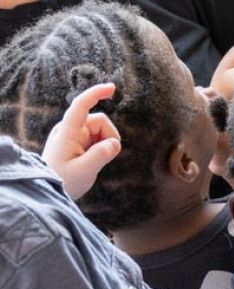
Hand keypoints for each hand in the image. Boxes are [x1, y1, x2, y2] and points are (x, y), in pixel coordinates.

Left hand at [41, 82, 120, 199]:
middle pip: (100, 121)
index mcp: (68, 132)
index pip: (81, 106)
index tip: (112, 88)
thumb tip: (115, 143)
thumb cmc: (64, 180)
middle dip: (109, 137)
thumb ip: (100, 156)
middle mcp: (70, 129)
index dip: (96, 93)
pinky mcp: (78, 141)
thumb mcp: (84, 171)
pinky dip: (101, 147)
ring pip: (101, 130)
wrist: (49, 188)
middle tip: (105, 158)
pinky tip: (92, 160)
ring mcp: (74, 134)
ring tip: (95, 162)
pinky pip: (97, 138)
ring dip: (105, 144)